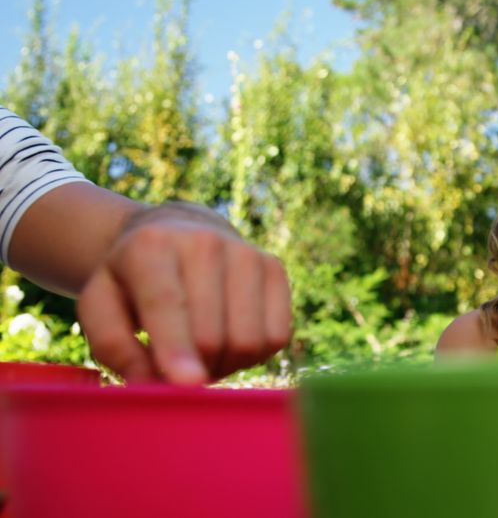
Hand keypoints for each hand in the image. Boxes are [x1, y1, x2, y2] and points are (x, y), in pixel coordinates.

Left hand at [76, 204, 292, 383]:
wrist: (178, 234)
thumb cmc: (133, 282)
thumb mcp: (100, 305)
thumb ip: (113, 346)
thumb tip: (152, 384)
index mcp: (150, 247)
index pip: (167, 303)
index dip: (176, 348)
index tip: (187, 384)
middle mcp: (204, 242)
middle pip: (211, 335)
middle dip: (194, 368)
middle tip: (176, 368)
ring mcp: (247, 253)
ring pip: (248, 340)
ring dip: (225, 364)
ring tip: (202, 354)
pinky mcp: (275, 268)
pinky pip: (276, 336)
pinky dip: (253, 354)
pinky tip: (230, 340)